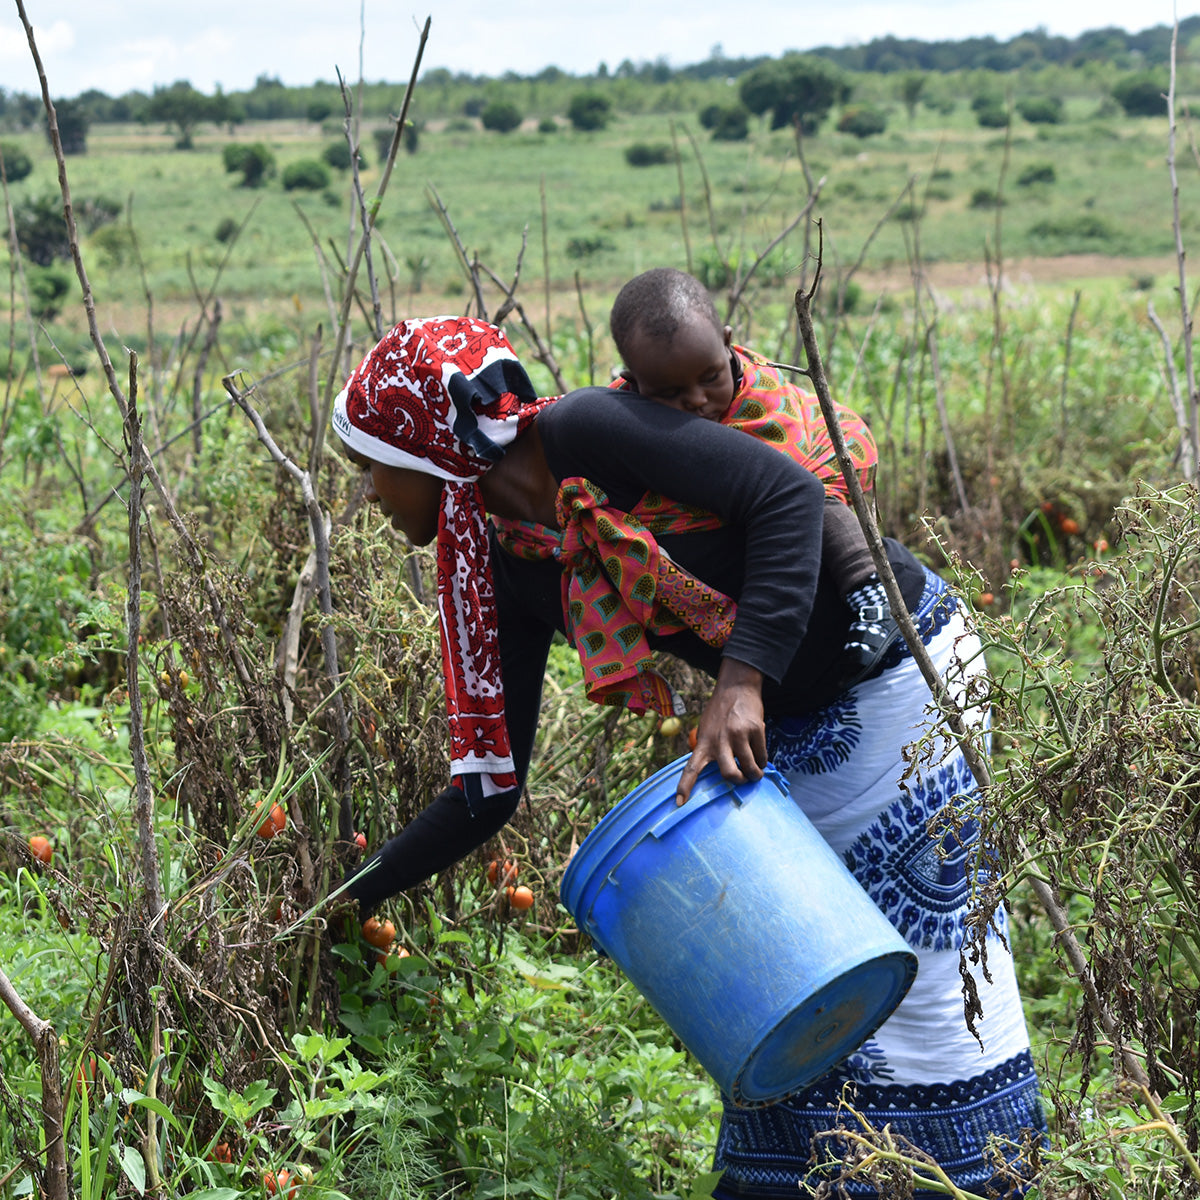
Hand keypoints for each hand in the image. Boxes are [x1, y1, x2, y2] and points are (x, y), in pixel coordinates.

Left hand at [675, 657, 765, 805]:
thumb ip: (708, 749)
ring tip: (755, 772)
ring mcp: (739, 734)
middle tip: (742, 780)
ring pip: (750, 767)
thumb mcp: (706, 729)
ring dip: (755, 774)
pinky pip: (762, 756)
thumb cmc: (720, 713)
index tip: (680, 803)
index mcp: (704, 742)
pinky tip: (760, 757)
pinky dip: (762, 761)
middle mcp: (720, 740)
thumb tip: (716, 773)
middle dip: (738, 781)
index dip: (685, 786)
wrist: (737, 688)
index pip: (691, 768)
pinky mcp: (756, 729)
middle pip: (729, 774)